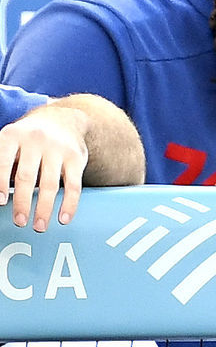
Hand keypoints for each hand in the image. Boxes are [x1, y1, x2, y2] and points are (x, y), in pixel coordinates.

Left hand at [0, 103, 88, 230]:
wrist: (63, 120)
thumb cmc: (29, 139)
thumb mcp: (9, 141)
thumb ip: (2, 163)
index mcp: (12, 135)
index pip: (3, 162)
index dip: (0, 183)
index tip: (1, 202)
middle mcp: (36, 139)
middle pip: (27, 176)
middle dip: (22, 203)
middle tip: (19, 221)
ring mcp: (58, 149)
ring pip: (50, 184)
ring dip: (44, 209)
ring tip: (39, 226)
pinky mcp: (77, 158)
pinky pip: (73, 185)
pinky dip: (69, 204)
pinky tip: (63, 218)